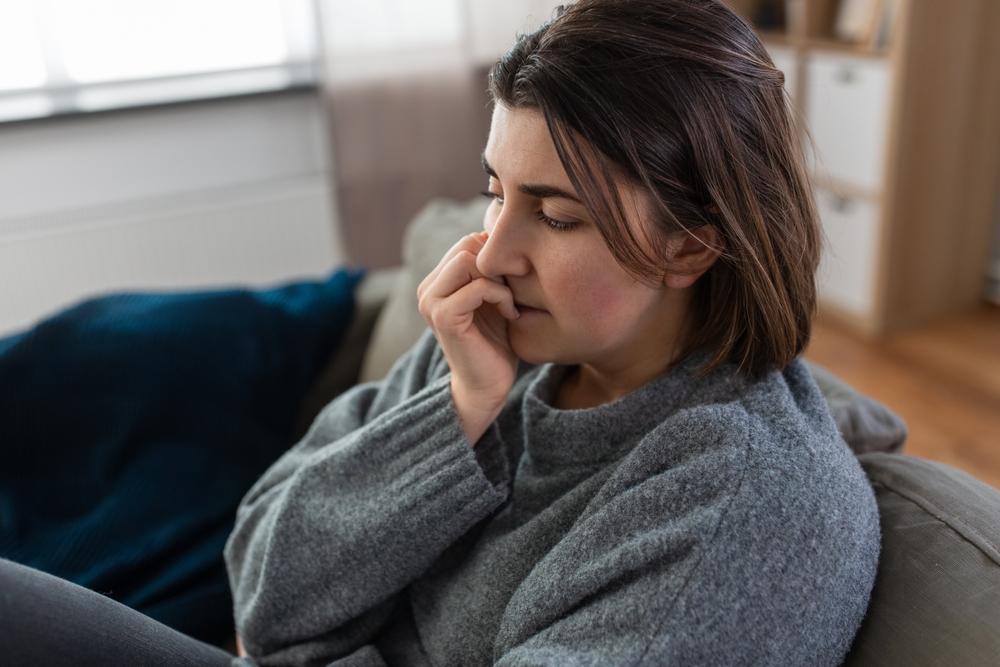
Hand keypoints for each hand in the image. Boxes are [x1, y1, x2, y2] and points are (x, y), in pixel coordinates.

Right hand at [418, 232, 519, 444]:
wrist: (487, 386)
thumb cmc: (496, 343)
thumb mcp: (494, 298)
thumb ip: (491, 270)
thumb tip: (500, 235)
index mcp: (437, 282)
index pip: (467, 241)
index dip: (496, 255)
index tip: (513, 281)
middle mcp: (427, 288)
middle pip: (467, 245)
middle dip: (498, 264)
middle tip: (514, 290)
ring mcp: (431, 302)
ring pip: (468, 260)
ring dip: (499, 279)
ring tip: (510, 302)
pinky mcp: (444, 317)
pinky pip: (478, 286)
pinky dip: (501, 295)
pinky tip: (509, 313)